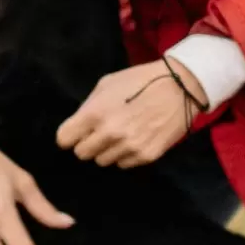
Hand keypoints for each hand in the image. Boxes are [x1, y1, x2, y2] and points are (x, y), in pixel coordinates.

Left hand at [56, 58, 199, 167]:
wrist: (180, 87)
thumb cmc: (140, 80)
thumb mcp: (107, 84)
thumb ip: (89, 106)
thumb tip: (79, 126)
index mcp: (94, 114)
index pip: (64, 139)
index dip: (69, 135)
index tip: (76, 132)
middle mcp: (109, 134)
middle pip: (82, 154)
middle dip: (87, 143)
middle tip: (100, 133)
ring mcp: (128, 147)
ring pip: (102, 161)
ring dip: (107, 150)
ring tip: (120, 135)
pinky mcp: (146, 156)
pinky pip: (123, 164)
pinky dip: (125, 155)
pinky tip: (135, 139)